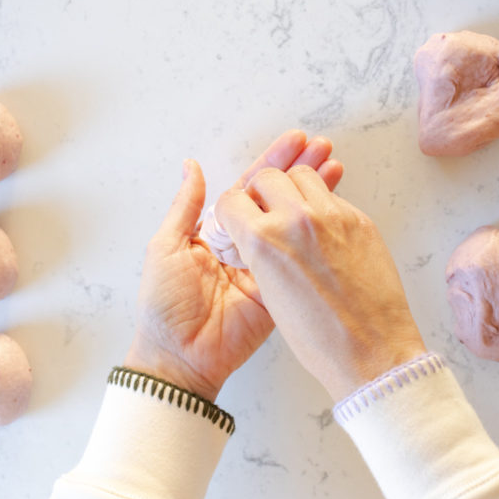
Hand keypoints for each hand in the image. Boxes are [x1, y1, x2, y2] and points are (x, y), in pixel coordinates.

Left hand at [124, 131, 343, 400]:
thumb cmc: (163, 304)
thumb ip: (185, 207)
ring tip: (335, 167)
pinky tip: (333, 212)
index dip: (272, 164)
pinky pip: (299, 261)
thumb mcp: (167, 247)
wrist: (177, 357)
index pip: (249, 189)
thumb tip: (191, 166)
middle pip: (277, 200)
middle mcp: (244, 243)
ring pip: (292, 224)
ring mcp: (265, 267)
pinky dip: (317, 237)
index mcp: (218, 231)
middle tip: (324, 147)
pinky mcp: (280, 291)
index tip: (294, 142)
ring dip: (314, 195)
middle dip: (300, 172)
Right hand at [217, 166, 425, 402]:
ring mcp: (332, 215)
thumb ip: (259, 253)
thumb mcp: (269, 294)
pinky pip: (331, 196)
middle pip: (266, 177)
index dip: (232, 211)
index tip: (237, 217)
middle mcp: (297, 219)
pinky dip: (320, 205)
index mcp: (265, 239)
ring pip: (302, 175)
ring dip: (292, 188)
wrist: (372, 351)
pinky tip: (320, 229)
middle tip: (265, 212)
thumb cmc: (321, 337)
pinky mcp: (359, 219)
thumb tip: (258, 231)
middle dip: (260, 193)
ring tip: (294, 213)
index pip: (233, 200)